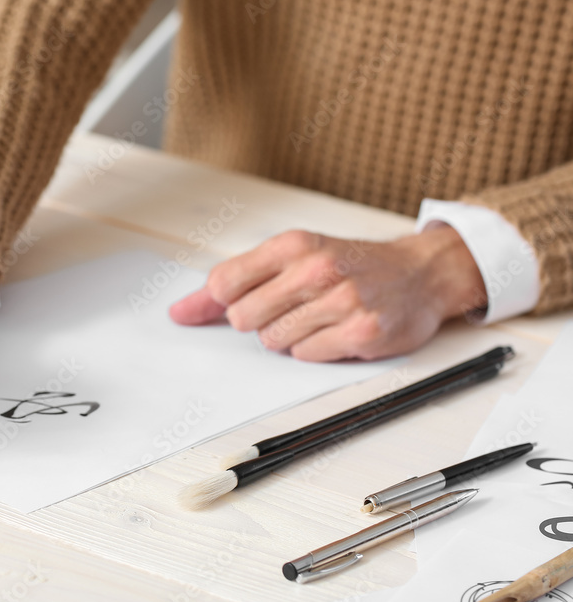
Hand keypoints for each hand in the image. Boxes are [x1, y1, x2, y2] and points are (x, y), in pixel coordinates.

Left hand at [169, 225, 485, 361]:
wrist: (420, 272)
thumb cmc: (350, 264)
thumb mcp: (291, 258)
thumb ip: (232, 283)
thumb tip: (180, 312)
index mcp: (292, 245)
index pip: (223, 283)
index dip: (225, 301)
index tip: (242, 300)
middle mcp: (315, 268)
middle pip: (243, 318)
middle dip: (259, 321)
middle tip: (290, 307)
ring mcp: (341, 301)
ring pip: (273, 341)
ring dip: (289, 336)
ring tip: (317, 317)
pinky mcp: (361, 331)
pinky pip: (306, 356)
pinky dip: (315, 350)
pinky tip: (335, 330)